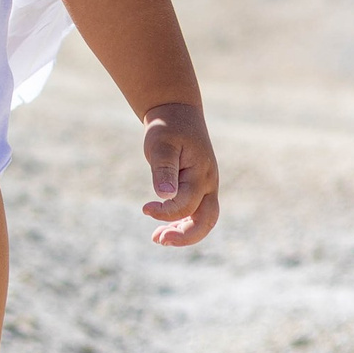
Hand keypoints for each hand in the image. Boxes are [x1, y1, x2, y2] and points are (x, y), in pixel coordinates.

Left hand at [141, 100, 218, 246]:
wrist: (177, 112)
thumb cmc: (168, 127)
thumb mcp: (162, 144)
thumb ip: (164, 169)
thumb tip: (165, 195)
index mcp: (201, 174)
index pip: (186, 204)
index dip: (165, 212)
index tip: (144, 208)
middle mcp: (208, 183)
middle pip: (206, 220)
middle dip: (185, 236)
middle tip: (159, 239)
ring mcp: (206, 187)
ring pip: (204, 220)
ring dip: (184, 233)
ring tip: (157, 238)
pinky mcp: (198, 188)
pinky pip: (197, 213)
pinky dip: (183, 223)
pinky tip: (165, 227)